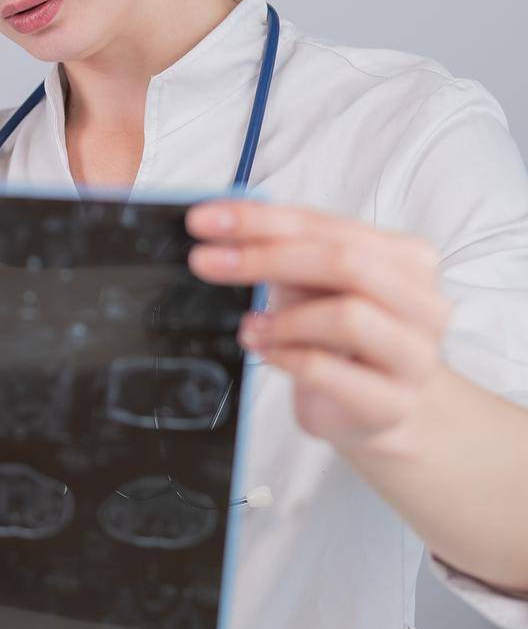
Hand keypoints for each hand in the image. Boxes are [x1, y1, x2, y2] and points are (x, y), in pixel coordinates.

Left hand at [186, 199, 452, 451]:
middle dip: (264, 258)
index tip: (203, 221)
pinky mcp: (394, 403)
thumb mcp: (311, 284)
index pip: (326, 226)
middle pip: (343, 263)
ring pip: (347, 316)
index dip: (260, 220)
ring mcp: (416, 356)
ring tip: (248, 326)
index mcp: (407, 258)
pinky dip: (285, 356)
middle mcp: (424, 302)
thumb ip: (281, 251)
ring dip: (283, 319)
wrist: (376, 408)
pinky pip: (330, 370)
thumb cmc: (339, 336)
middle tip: (206, 262)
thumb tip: (221, 223)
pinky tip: (265, 352)